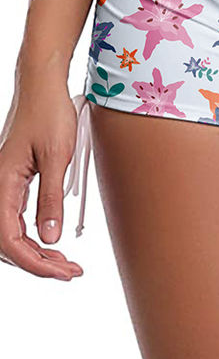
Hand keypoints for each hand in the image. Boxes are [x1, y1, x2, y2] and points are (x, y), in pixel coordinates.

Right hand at [0, 71, 83, 279]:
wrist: (43, 86)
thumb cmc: (49, 114)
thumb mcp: (57, 157)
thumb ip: (51, 199)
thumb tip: (50, 239)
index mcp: (2, 184)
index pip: (9, 240)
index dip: (34, 263)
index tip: (61, 272)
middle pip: (8, 242)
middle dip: (38, 263)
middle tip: (71, 272)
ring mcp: (4, 185)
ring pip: (12, 233)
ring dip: (37, 252)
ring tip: (65, 263)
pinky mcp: (15, 180)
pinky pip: (17, 217)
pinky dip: (34, 235)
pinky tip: (52, 241)